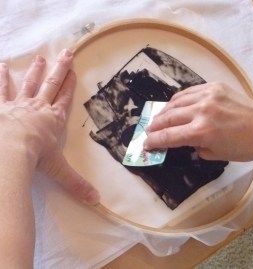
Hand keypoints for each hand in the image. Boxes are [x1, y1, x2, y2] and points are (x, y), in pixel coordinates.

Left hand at [0, 49, 98, 204]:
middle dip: (60, 68)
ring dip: (35, 70)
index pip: (65, 99)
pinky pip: (1, 88)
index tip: (74, 71)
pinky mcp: (0, 106)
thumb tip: (97, 200)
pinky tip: (2, 64)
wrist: (9, 150)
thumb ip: (77, 184)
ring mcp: (19, 104)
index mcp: (54, 120)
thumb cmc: (36, 157)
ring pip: (29, 83)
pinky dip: (1, 76)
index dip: (70, 86)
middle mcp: (39, 108)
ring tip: (39, 57)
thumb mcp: (59, 171)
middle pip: (52, 84)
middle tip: (65, 52)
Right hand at [144, 83, 252, 160]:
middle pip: (168, 117)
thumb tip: (185, 140)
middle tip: (149, 131)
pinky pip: (188, 92)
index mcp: (201, 132)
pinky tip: (174, 105)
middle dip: (154, 126)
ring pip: (175, 102)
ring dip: (163, 111)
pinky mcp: (213, 87)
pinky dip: (178, 100)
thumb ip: (195, 147)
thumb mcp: (216, 154)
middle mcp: (200, 112)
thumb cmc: (244, 147)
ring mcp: (207, 96)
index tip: (145, 144)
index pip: (168, 136)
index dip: (154, 141)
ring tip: (159, 118)